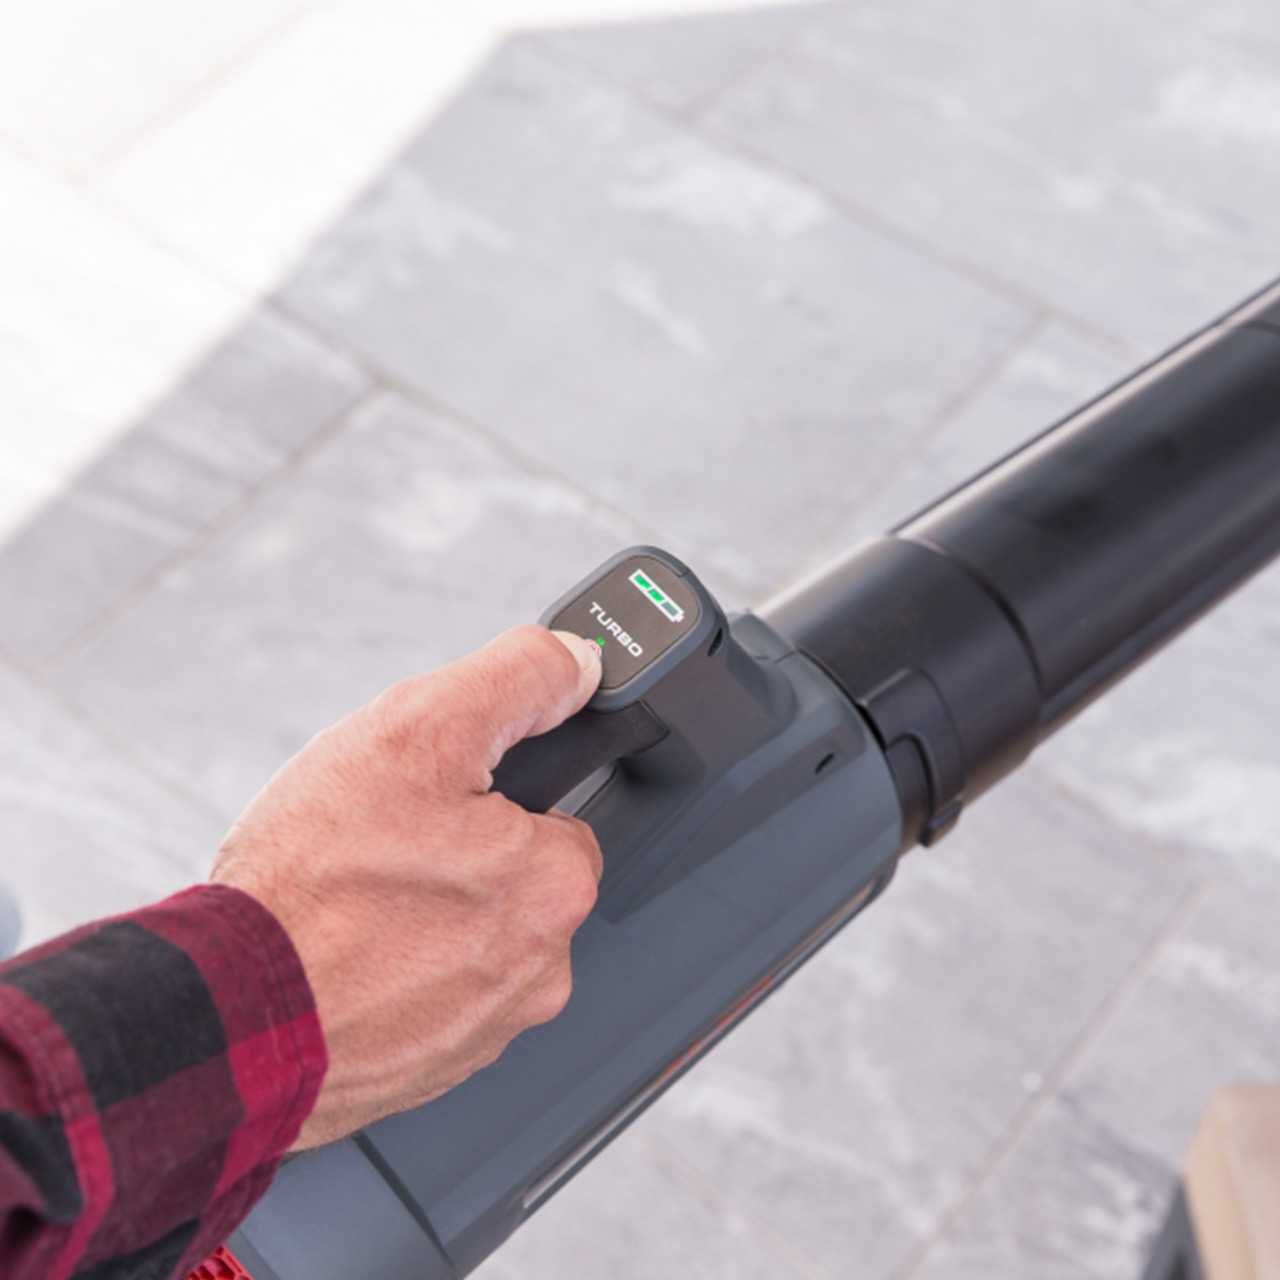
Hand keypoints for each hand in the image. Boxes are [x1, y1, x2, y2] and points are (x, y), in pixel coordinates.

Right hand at [210, 626, 603, 1147]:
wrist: (226, 1014)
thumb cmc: (314, 881)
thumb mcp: (419, 730)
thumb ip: (518, 679)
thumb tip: (578, 662)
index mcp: (557, 890)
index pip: (556, 819)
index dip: (490, 796)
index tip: (436, 802)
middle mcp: (541, 973)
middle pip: (509, 880)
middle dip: (454, 856)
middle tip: (383, 847)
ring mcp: (484, 1030)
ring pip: (464, 939)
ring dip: (418, 916)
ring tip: (352, 901)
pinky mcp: (430, 1068)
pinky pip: (424, 994)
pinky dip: (389, 971)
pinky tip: (342, 951)